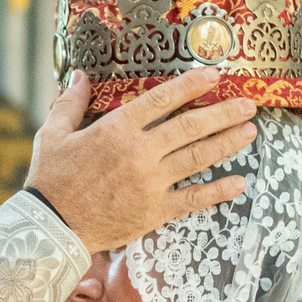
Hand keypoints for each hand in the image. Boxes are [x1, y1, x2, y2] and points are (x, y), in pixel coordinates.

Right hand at [24, 70, 254, 254]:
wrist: (52, 226)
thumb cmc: (51, 179)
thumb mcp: (53, 134)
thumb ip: (71, 103)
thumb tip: (80, 76)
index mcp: (116, 129)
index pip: (162, 100)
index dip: (192, 85)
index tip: (214, 76)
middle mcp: (140, 152)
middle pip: (191, 127)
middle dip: (223, 113)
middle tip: (248, 104)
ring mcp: (151, 183)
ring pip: (198, 158)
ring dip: (228, 143)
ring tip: (250, 132)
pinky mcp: (155, 210)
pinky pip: (194, 199)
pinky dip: (219, 191)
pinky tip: (239, 183)